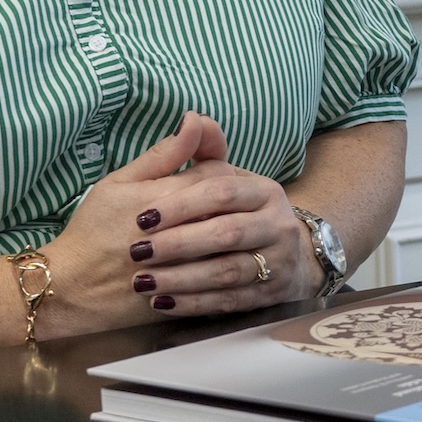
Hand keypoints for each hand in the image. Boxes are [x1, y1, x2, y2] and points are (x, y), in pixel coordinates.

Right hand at [34, 112, 221, 337]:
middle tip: (199, 205)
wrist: (71, 290)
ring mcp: (192, 267)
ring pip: (230, 241)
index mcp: (169, 198)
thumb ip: (163, 153)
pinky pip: (221, 276)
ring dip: (220, 233)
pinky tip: (199, 259)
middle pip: (232, 205)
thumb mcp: (119, 183)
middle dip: (221, 200)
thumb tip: (195, 118)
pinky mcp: (191, 295)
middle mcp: (188, 231)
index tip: (199, 174)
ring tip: (199, 231)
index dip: (215, 168)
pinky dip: (214, 263)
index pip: (220, 172)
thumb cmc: (92, 231)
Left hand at [124, 117, 326, 318]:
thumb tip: (192, 118)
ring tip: (142, 282)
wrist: (285, 257)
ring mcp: (279, 262)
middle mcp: (278, 224)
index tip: (140, 218)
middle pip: (226, 233)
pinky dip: (194, 304)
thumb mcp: (221, 180)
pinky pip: (230, 302)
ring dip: (181, 279)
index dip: (180, 205)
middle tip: (136, 252)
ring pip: (227, 272)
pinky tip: (162, 304)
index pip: (221, 192)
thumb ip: (199, 153)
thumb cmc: (235, 214)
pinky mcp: (271, 296)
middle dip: (177, 244)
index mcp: (264, 191)